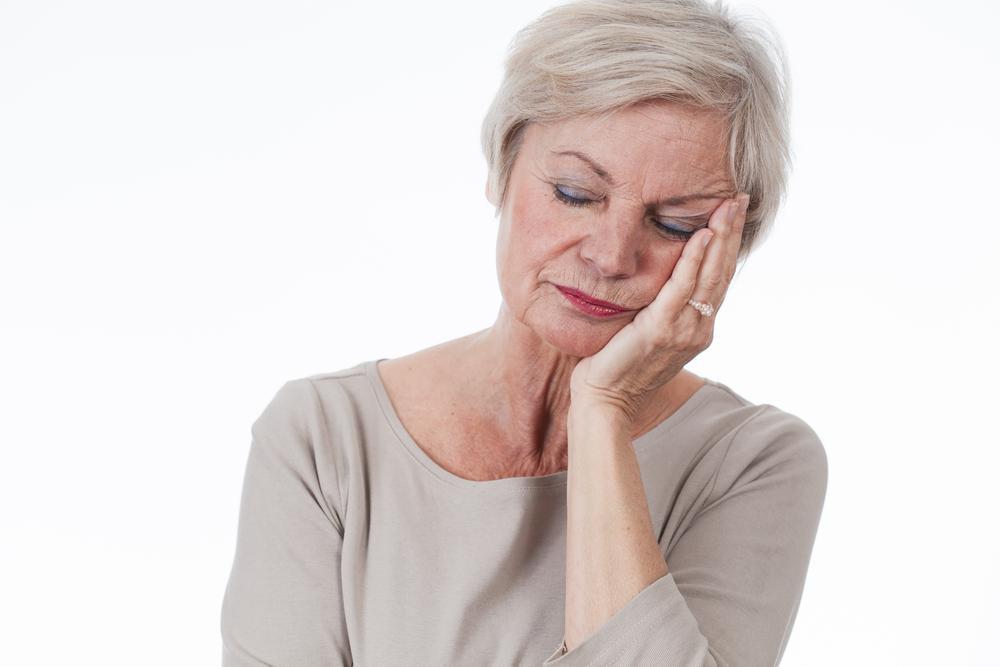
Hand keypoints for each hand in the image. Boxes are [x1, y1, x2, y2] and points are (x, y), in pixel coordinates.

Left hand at [569, 192, 750, 423]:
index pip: (718, 278)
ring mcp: (684, 330)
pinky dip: (694, 260)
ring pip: (709, 276)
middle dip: (732, 232)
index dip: (728, 244)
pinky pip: (682, 288)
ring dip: (721, 238)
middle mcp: (698, 328)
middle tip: (740, 198)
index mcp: (697, 328)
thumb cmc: (617, 367)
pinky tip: (702, 236)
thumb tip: (656, 281)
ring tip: (729, 206)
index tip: (733, 212)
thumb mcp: (645, 331)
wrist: (605, 402)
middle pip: (722, 272)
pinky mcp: (661, 330)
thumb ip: (658, 308)